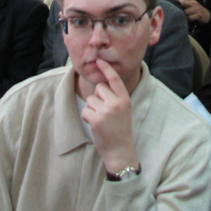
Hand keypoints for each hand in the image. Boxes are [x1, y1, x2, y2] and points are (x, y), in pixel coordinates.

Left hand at [81, 59, 139, 174]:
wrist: (120, 150)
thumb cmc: (121, 129)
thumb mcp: (124, 110)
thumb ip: (115, 98)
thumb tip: (101, 86)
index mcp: (125, 100)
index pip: (115, 80)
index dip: (107, 69)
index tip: (100, 60)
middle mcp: (116, 103)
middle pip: (99, 88)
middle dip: (98, 97)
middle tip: (104, 112)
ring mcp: (106, 111)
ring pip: (90, 99)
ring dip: (92, 108)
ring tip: (101, 120)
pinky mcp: (96, 119)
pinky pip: (85, 110)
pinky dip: (87, 117)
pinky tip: (95, 125)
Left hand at [175, 0, 210, 24]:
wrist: (206, 15)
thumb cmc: (195, 10)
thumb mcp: (190, 4)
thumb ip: (183, 3)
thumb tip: (173, 3)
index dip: (175, 1)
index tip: (170, 4)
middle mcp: (193, 3)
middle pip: (182, 3)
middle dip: (178, 6)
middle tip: (174, 10)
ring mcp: (196, 9)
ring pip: (185, 12)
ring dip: (183, 15)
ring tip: (183, 16)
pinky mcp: (198, 15)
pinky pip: (189, 18)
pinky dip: (187, 19)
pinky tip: (187, 19)